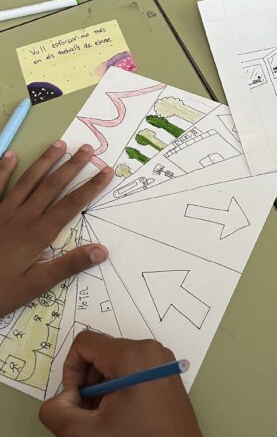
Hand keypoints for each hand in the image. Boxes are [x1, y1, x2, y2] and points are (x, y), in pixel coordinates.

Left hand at [0, 142, 111, 315]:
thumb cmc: (0, 291)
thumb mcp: (37, 285)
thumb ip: (69, 265)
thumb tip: (102, 251)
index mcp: (39, 233)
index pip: (71, 204)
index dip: (91, 187)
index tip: (106, 171)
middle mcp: (22, 217)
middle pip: (52, 186)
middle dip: (72, 166)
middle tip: (87, 148)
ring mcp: (2, 212)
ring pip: (28, 181)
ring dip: (45, 162)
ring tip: (60, 144)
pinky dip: (3, 169)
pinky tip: (11, 155)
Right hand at [40, 332, 250, 436]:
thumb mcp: (80, 434)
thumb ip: (55, 410)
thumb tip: (62, 398)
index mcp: (132, 354)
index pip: (85, 343)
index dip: (70, 371)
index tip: (76, 402)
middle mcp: (151, 349)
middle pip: (102, 352)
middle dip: (87, 381)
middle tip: (90, 414)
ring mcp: (164, 361)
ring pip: (117, 362)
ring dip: (102, 387)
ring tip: (106, 418)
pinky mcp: (169, 374)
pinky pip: (134, 369)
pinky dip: (120, 388)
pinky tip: (123, 416)